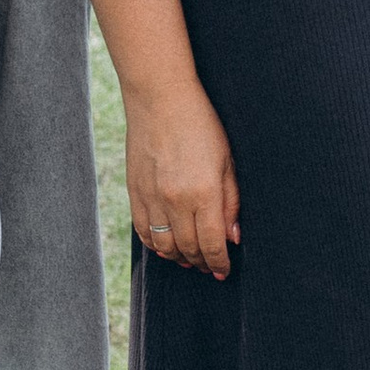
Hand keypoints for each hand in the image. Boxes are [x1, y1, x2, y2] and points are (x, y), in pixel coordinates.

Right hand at [127, 89, 240, 279]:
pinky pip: (143, 231)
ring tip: (190, 259)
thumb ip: (231, 202)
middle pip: (189, 249)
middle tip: (210, 266)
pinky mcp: (135, 192)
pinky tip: (166, 246)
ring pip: (164, 246)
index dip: (220, 263)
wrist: (160, 98)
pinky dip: (155, 245)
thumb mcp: (227, 160)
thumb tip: (233, 237)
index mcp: (204, 193)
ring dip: (179, 257)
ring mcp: (152, 198)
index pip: (212, 244)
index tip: (224, 271)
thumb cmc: (201, 124)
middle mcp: (176, 200)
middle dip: (202, 263)